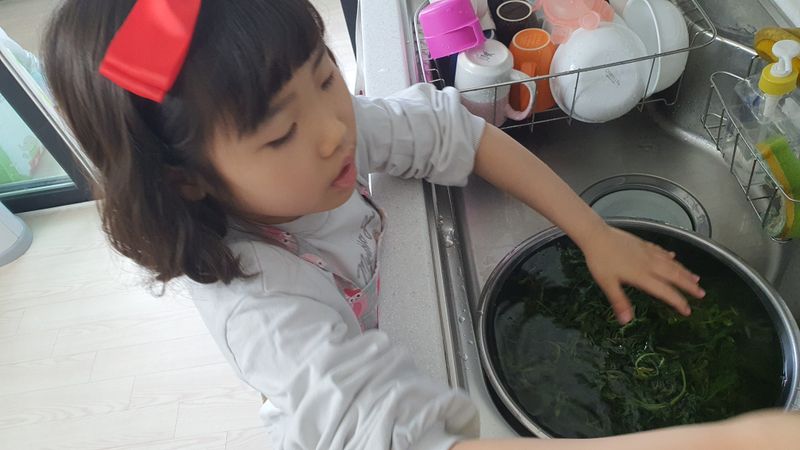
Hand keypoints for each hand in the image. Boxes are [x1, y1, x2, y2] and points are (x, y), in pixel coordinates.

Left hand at [581, 224, 705, 323]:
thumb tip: (626, 321)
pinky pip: (661, 251)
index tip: (687, 310)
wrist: (596, 235)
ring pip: (671, 263)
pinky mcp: (643, 244)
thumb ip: (619, 301)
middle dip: (689, 285)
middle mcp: (649, 263)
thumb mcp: (607, 283)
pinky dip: (670, 256)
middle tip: (702, 293)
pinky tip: (673, 256)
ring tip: (696, 278)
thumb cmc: (600, 260)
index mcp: (642, 276)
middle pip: (674, 275)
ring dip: (685, 271)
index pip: (665, 291)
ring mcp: (647, 252)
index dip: (678, 301)